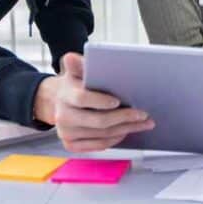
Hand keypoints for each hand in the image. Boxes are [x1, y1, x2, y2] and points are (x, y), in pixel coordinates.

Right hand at [34, 53, 153, 151]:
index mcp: (65, 95)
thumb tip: (71, 58)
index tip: (118, 101)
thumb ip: (78, 65)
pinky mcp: (71, 145)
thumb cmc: (74, 84)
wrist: (58, 102)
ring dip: (126, 129)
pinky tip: (127, 131)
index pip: (82, 99)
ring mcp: (66, 133)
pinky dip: (115, 139)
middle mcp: (63, 117)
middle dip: (124, 118)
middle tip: (143, 114)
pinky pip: (98, 145)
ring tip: (144, 123)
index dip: (100, 101)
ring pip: (102, 135)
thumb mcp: (76, 71)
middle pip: (98, 121)